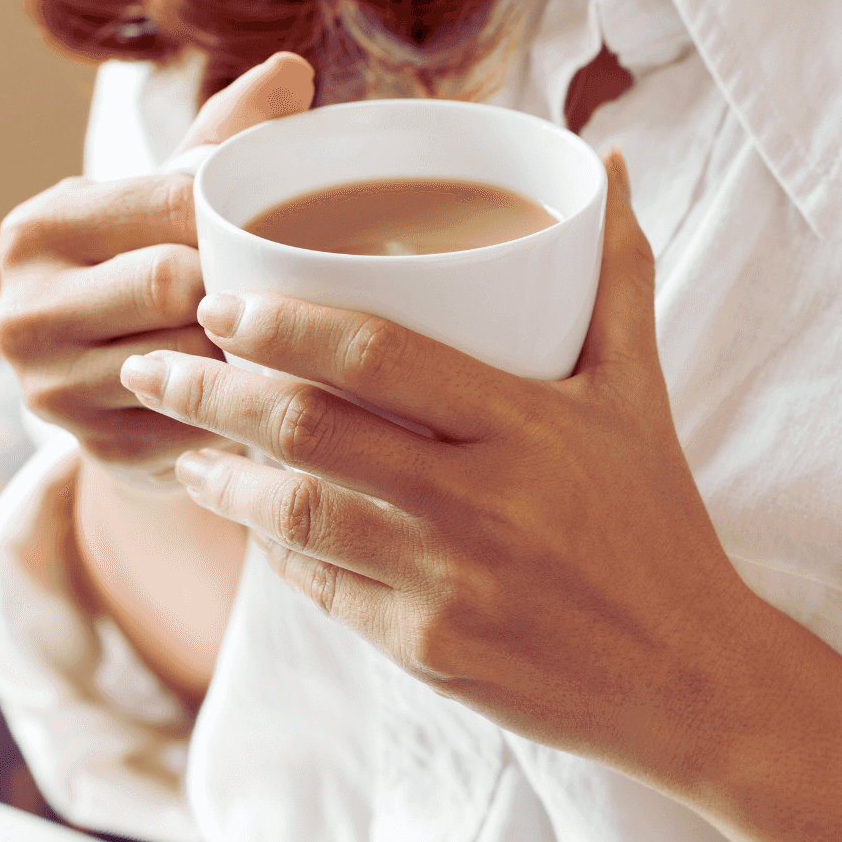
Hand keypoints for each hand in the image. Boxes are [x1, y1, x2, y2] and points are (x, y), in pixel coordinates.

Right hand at [0, 52, 314, 489]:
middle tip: (298, 279)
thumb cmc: (152, 269)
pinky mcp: (98, 454)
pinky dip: (242, 405)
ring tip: (292, 333)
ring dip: (247, 349)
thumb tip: (291, 70)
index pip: (162, 202)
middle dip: (237, 283)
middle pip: (170, 283)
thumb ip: (223, 134)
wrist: (115, 396)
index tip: (288, 216)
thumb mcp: (168, 199)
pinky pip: (201, 422)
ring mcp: (52, 392)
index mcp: (36, 230)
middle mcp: (23, 312)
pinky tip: (270, 390)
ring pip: (190, 359)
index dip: (235, 211)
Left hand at [117, 152, 763, 785]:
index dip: (280, 324)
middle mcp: (478, 501)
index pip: (375, 353)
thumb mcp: (640, 393)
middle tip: (151, 366)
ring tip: (179, 449)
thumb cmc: (656, 523)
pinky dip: (272, 551)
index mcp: (524, 423)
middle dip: (209, 394)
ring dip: (219, 480)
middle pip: (306, 432)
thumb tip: (602, 164)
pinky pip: (320, 589)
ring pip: (292, 517)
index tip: (217, 302)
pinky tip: (249, 524)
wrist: (691, 678)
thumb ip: (616, 276)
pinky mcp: (426, 653)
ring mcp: (446, 584)